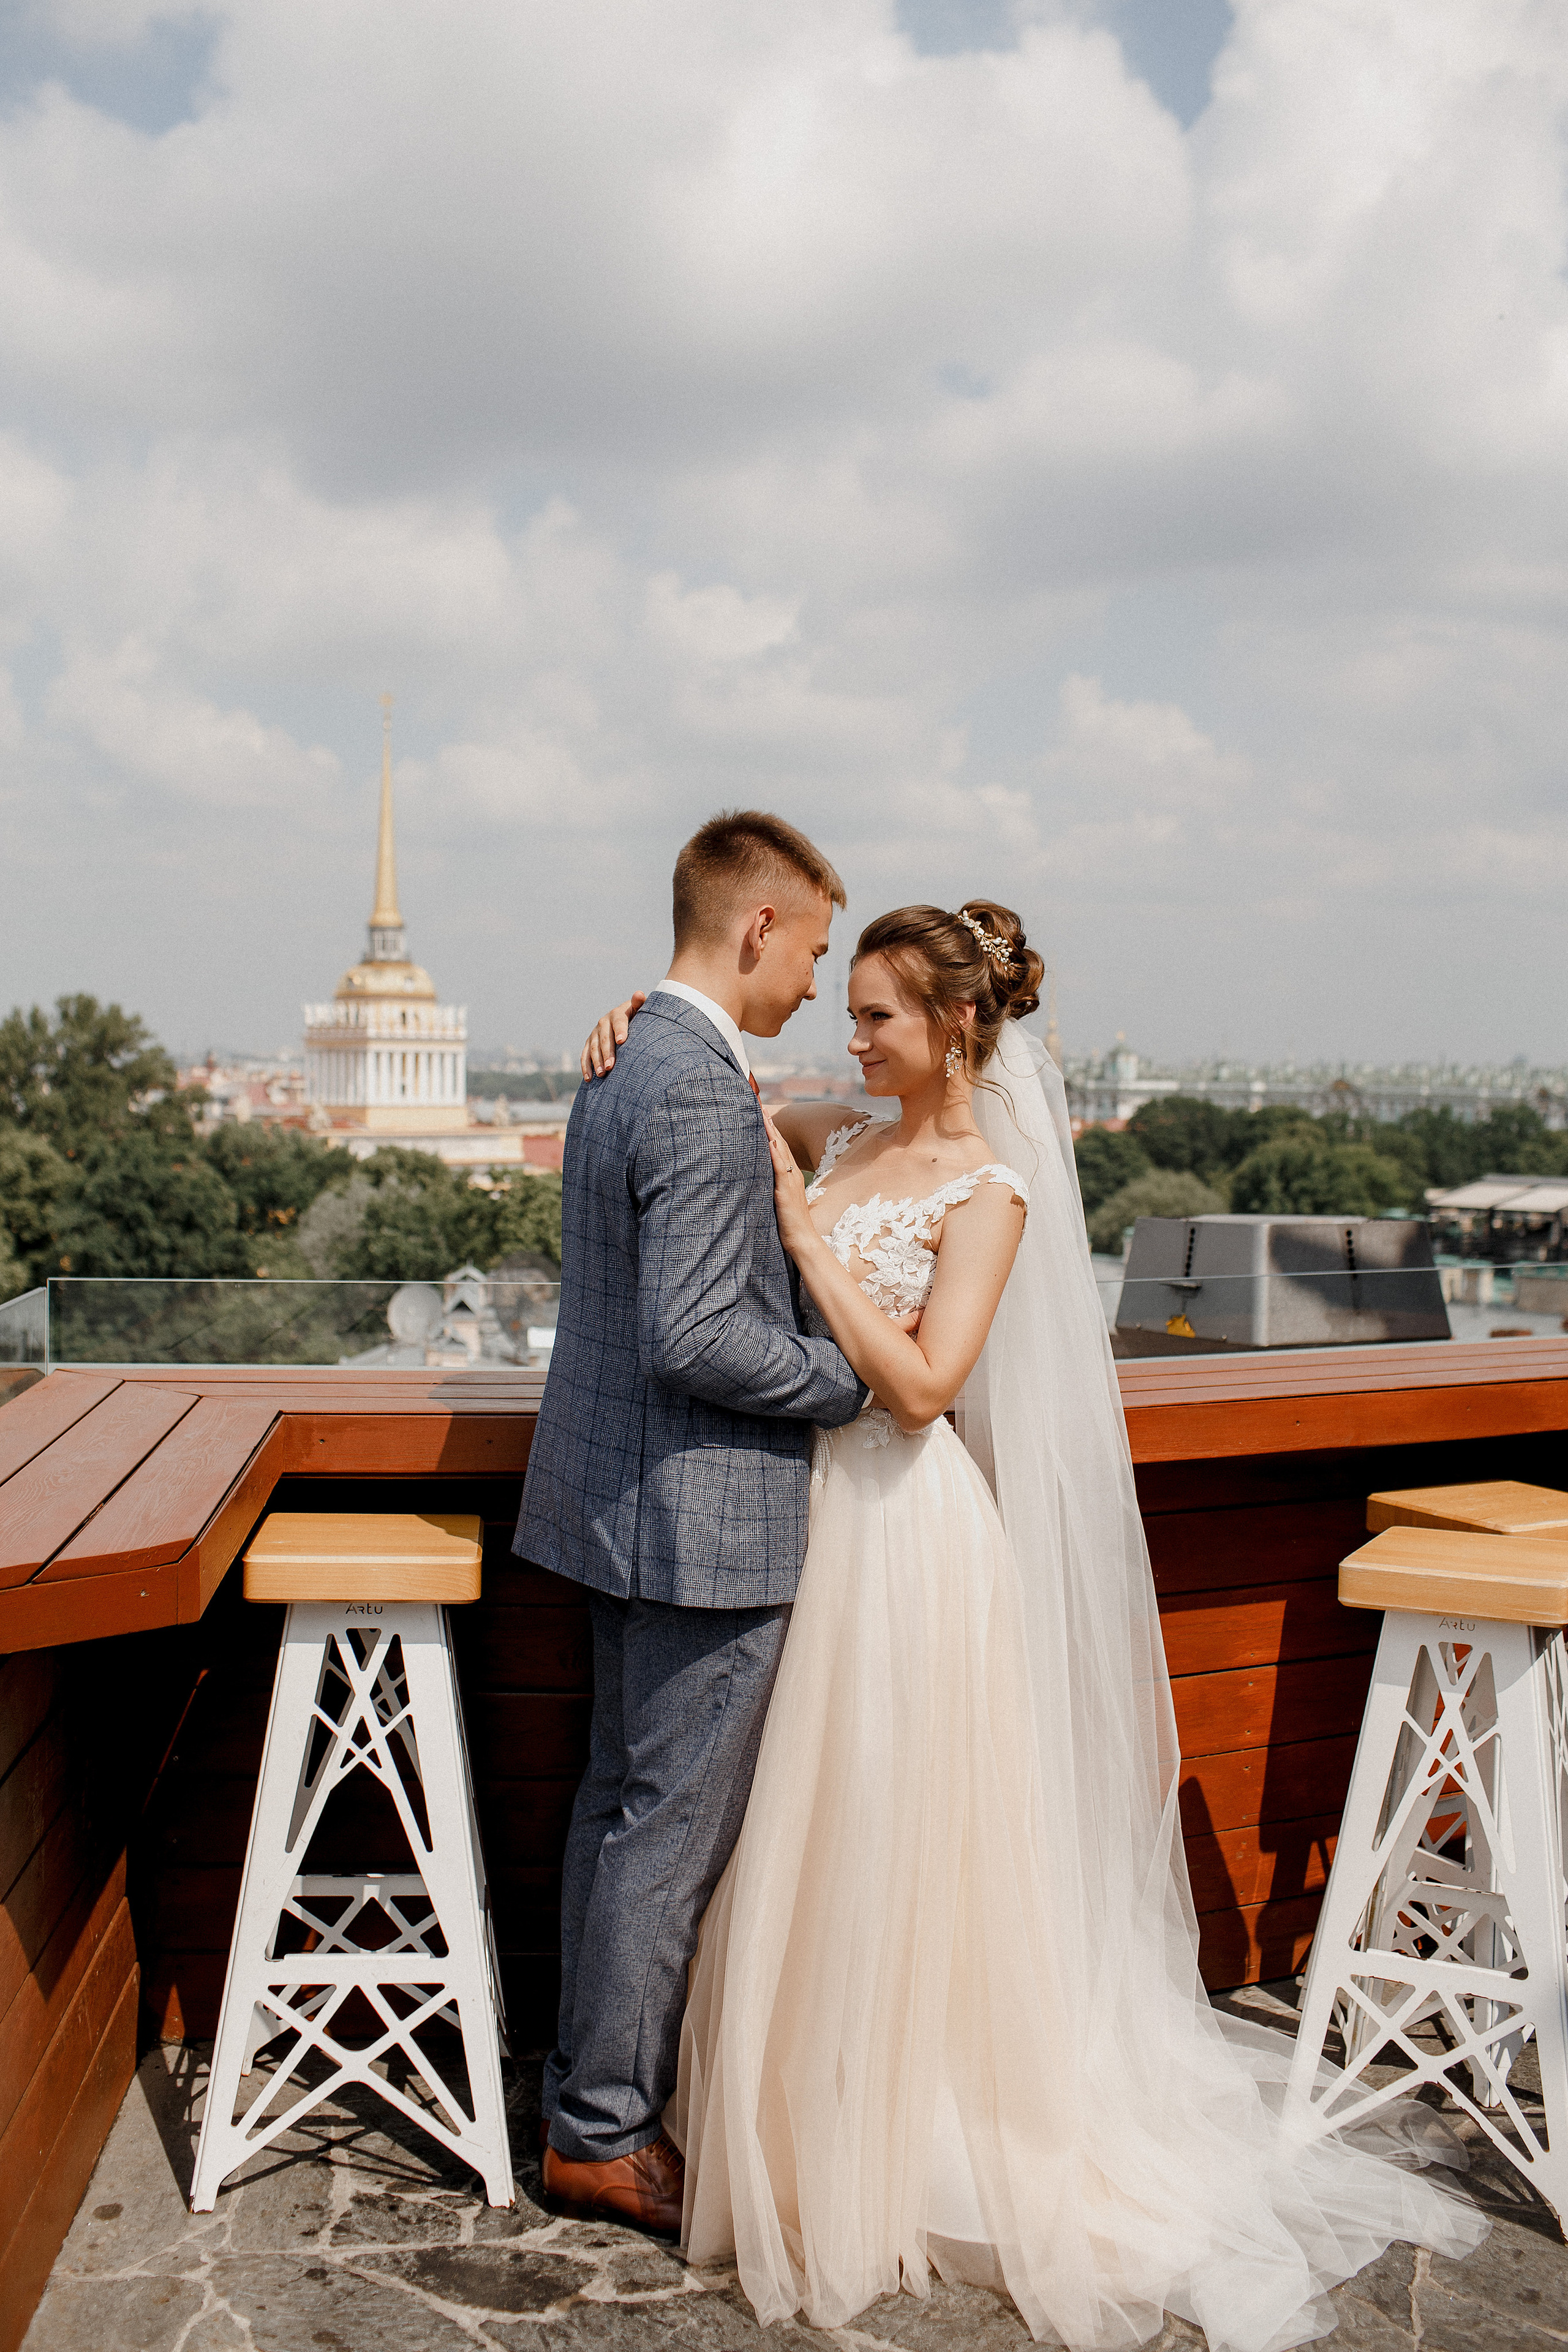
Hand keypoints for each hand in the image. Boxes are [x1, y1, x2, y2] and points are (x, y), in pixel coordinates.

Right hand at [581, 992, 646, 1079]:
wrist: (625, 1020)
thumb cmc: (638, 1018)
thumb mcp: (640, 1010)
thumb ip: (639, 1004)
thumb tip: (639, 994)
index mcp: (617, 1014)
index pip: (618, 1022)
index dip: (620, 1031)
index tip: (622, 1041)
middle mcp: (603, 1022)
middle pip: (604, 1039)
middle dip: (607, 1053)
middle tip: (611, 1067)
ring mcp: (595, 1033)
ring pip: (594, 1048)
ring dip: (597, 1062)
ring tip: (602, 1074)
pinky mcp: (590, 1042)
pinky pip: (585, 1055)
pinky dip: (586, 1067)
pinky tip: (589, 1078)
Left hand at [761, 1108, 815, 1254]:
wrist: (801, 1239)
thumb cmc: (788, 1223)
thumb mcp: (777, 1199)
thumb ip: (769, 1187)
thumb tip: (755, 1178)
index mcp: (788, 1175)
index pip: (778, 1146)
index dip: (770, 1129)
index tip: (759, 1112)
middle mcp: (791, 1173)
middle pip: (779, 1142)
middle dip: (769, 1123)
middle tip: (758, 1104)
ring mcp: (790, 1180)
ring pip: (780, 1150)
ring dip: (771, 1131)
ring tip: (762, 1113)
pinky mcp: (786, 1190)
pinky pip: (780, 1168)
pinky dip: (774, 1153)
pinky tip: (768, 1141)